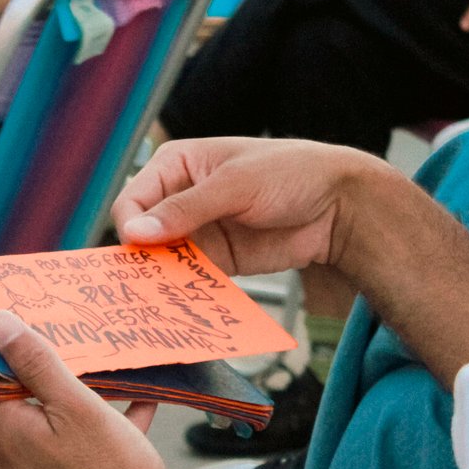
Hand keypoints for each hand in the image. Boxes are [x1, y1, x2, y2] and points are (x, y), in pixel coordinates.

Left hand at [0, 312, 175, 468]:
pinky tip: (134, 407)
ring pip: (37, 422)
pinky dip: (87, 426)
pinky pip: (62, 447)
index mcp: (0, 432)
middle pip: (1, 399)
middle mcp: (3, 458)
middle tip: (57, 334)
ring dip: (63, 395)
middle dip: (27, 366)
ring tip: (103, 368)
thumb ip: (35, 363)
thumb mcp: (78, 407)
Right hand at [111, 137, 393, 277]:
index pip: (133, 199)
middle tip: (141, 284)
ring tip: (162, 299)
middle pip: (142, 234)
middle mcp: (180, 198)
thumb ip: (186, 209)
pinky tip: (185, 304)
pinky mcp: (217, 260)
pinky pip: (191, 278)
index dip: (131, 225)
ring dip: (161, 280)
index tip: (140, 248)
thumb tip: (135, 233)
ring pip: (162, 261)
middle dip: (142, 259)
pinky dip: (185, 291)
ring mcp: (198, 232)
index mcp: (176, 165)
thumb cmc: (289, 173)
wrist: (337, 205)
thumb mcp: (235, 185)